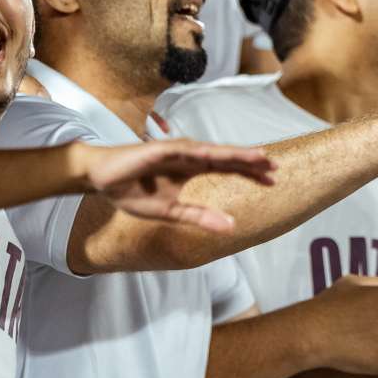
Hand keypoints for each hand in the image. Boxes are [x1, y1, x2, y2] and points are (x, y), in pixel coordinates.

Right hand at [84, 139, 276, 232]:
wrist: (101, 179)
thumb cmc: (133, 191)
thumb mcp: (170, 211)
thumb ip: (200, 217)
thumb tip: (232, 227)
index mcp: (193, 169)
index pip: (228, 169)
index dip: (250, 173)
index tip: (273, 180)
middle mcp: (189, 157)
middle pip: (226, 157)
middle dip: (251, 161)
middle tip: (275, 166)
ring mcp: (175, 151)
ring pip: (211, 151)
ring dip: (234, 153)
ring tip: (257, 156)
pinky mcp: (158, 150)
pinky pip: (182, 151)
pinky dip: (200, 152)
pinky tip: (215, 155)